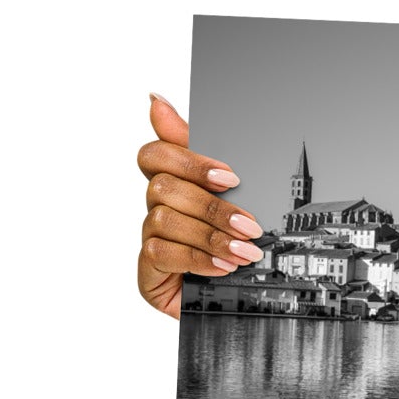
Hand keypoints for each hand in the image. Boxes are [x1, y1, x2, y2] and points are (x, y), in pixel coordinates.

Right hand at [137, 93, 264, 318]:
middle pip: (163, 187)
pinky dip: (198, 259)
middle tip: (251, 224)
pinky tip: (224, 267)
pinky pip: (161, 253)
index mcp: (174, 183)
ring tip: (245, 251)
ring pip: (164, 220)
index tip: (231, 177)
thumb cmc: (237, 241)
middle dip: (212, 206)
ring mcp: (150, 239)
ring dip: (210, 236)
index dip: (189, 161)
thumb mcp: (235, 194)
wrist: (244, 299)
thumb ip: (202, 149)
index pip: (155, 154)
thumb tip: (155, 99)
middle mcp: (156, 208)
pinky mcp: (147, 271)